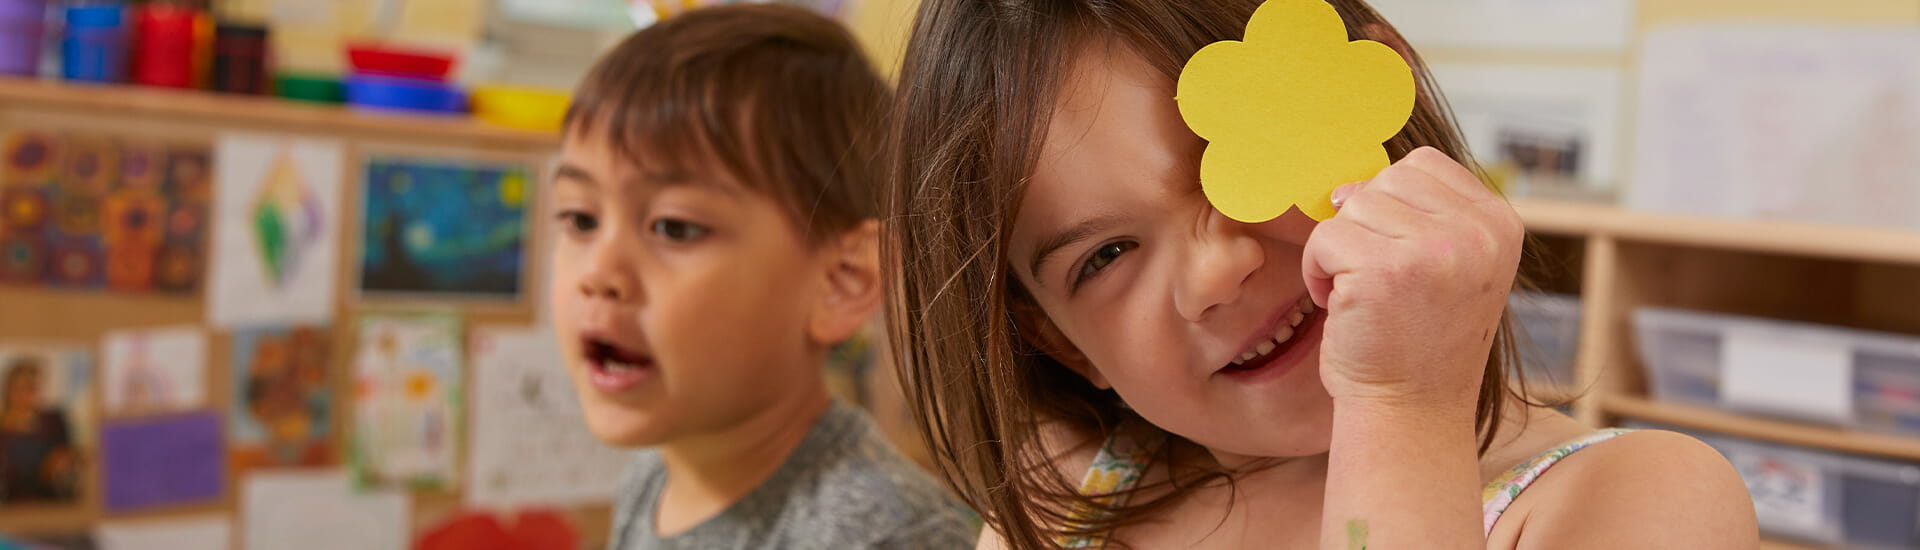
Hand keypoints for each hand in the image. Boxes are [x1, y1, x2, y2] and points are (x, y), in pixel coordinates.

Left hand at [1301, 147, 1522, 411]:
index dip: (1392, 206)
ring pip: (1353, 207)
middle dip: (1365, 228)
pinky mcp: (1385, 270)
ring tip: (1363, 296)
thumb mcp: (1450, 266)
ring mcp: (1434, 249)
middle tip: (1379, 283)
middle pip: (1385, 181)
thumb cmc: (1418, 340)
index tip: (1399, 261)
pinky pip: (1325, 237)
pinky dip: (1318, 271)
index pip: (1424, 166)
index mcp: (1499, 224)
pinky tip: (1343, 307)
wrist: (1410, 411)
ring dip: (1340, 251)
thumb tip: (1348, 186)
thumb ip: (1421, 215)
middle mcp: (1476, 232)